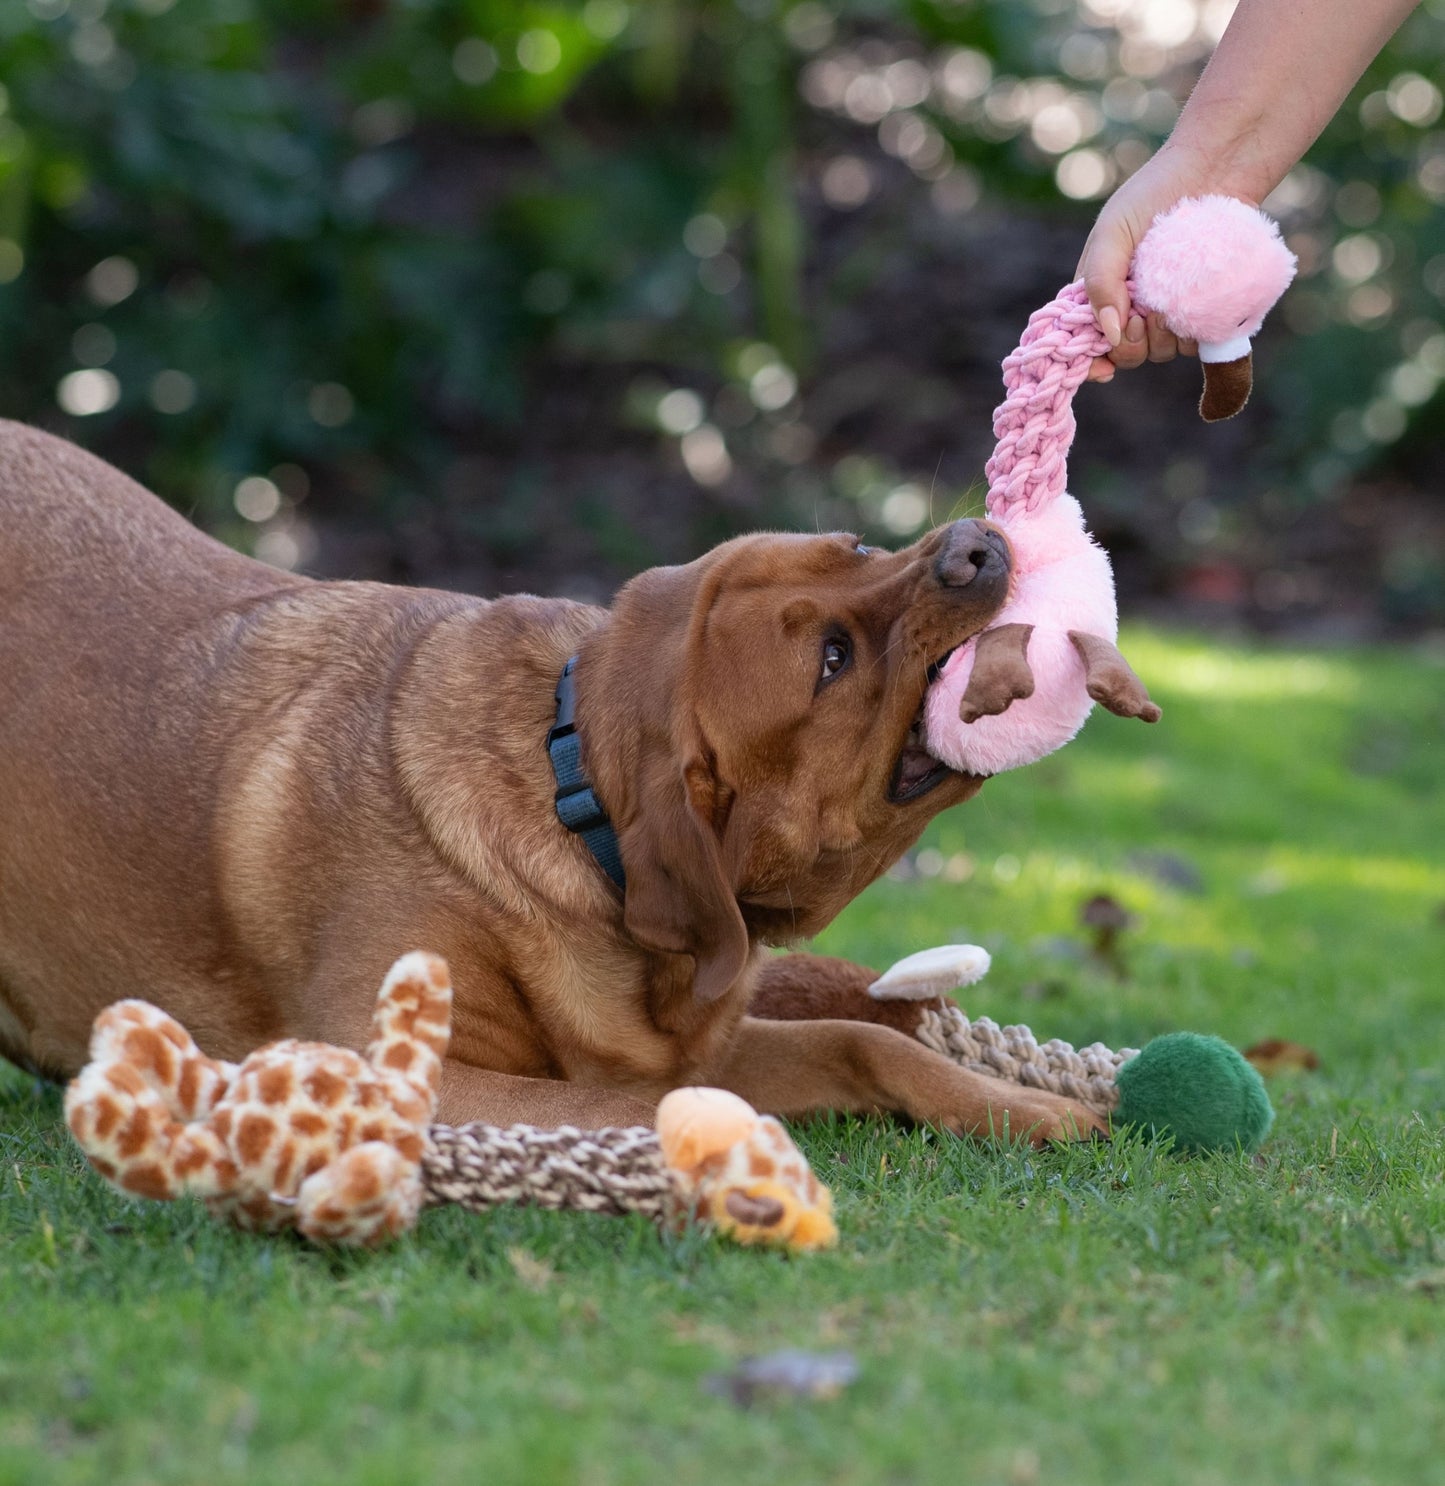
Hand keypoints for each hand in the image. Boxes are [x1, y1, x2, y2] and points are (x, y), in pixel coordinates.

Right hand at [1076, 144, 1210, 381]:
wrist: (1215, 167)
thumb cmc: (1154, 192)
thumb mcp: (1113, 232)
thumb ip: (1101, 283)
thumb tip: (1109, 335)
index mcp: (1103, 294)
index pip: (1088, 342)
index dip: (1090, 362)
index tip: (1101, 367)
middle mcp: (1134, 307)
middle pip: (1127, 355)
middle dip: (1132, 346)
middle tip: (1142, 315)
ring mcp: (1171, 309)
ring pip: (1163, 351)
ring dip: (1165, 338)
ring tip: (1173, 303)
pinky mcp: (1205, 307)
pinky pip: (1200, 340)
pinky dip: (1197, 332)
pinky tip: (1198, 309)